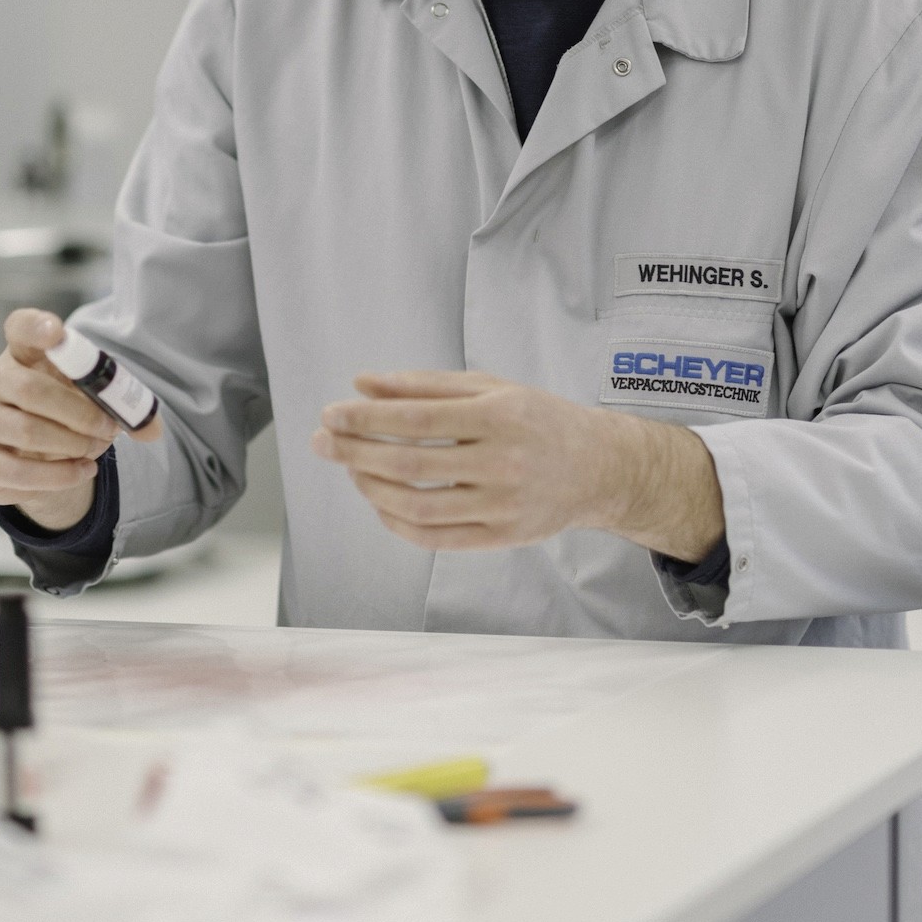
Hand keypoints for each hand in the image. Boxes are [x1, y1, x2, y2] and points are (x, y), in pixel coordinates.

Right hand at [0, 308, 161, 531]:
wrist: (36, 455)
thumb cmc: (67, 412)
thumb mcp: (96, 399)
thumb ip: (125, 406)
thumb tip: (153, 430)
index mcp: (24, 352)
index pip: (21, 327)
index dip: (36, 326)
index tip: (56, 332)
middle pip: (30, 390)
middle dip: (78, 413)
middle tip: (107, 429)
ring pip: (26, 432)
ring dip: (71, 445)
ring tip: (94, 450)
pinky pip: (16, 472)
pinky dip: (57, 476)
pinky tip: (81, 472)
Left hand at [312, 370, 723, 557]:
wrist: (598, 467)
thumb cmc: (538, 418)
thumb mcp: (489, 387)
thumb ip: (424, 385)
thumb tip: (363, 383)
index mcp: (499, 415)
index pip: (416, 420)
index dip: (366, 419)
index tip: (331, 414)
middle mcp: (502, 463)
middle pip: (410, 465)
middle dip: (355, 453)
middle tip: (322, 442)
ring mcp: (502, 506)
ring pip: (417, 507)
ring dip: (370, 489)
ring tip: (351, 470)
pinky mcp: (501, 537)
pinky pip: (435, 538)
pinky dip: (397, 523)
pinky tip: (380, 502)